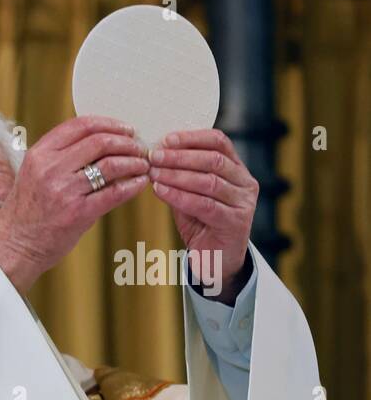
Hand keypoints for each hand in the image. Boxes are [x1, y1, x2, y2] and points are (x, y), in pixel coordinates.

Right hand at [0, 116, 149, 294]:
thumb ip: (60, 156)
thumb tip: (100, 142)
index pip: (81, 125)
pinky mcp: (78, 212)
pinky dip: (133, 185)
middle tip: (138, 148)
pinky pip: (115, 192)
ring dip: (134, 162)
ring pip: (111, 164)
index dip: (110, 124)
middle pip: (100, 141)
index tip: (125, 130)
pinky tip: (139, 183)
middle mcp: (51, 168)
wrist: (15, 245)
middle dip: (127, 142)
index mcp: (40, 154)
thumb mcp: (34, 173)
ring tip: (142, 165)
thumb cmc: (27, 211)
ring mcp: (64, 190)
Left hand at [149, 129, 257, 300]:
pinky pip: (205, 205)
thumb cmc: (201, 224)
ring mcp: (244, 203)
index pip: (219, 142)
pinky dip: (180, 196)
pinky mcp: (236, 222)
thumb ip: (179, 177)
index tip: (166, 139)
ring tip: (153, 172)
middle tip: (154, 156)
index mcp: (237, 170)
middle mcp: (245, 183)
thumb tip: (154, 157)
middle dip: (180, 156)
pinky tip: (160, 191)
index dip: (192, 138)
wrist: (216, 261)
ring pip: (209, 181)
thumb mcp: (189, 195)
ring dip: (177, 175)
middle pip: (214, 160)